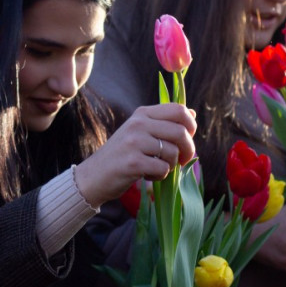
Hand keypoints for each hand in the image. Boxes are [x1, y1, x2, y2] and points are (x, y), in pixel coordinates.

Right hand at [74, 104, 195, 207]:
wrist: (93, 176)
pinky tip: (147, 175)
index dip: (191, 125)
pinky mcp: (133, 163)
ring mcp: (134, 143)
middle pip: (180, 131)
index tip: (188, 138)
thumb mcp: (140, 132)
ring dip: (171, 165)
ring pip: (173, 152)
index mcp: (142, 114)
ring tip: (157, 168)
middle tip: (182, 160)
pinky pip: (163, 169)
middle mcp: (138, 124)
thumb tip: (192, 112)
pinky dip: (160, 176)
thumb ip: (164, 122)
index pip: (178, 110)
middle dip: (188, 149)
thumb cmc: (121, 155)